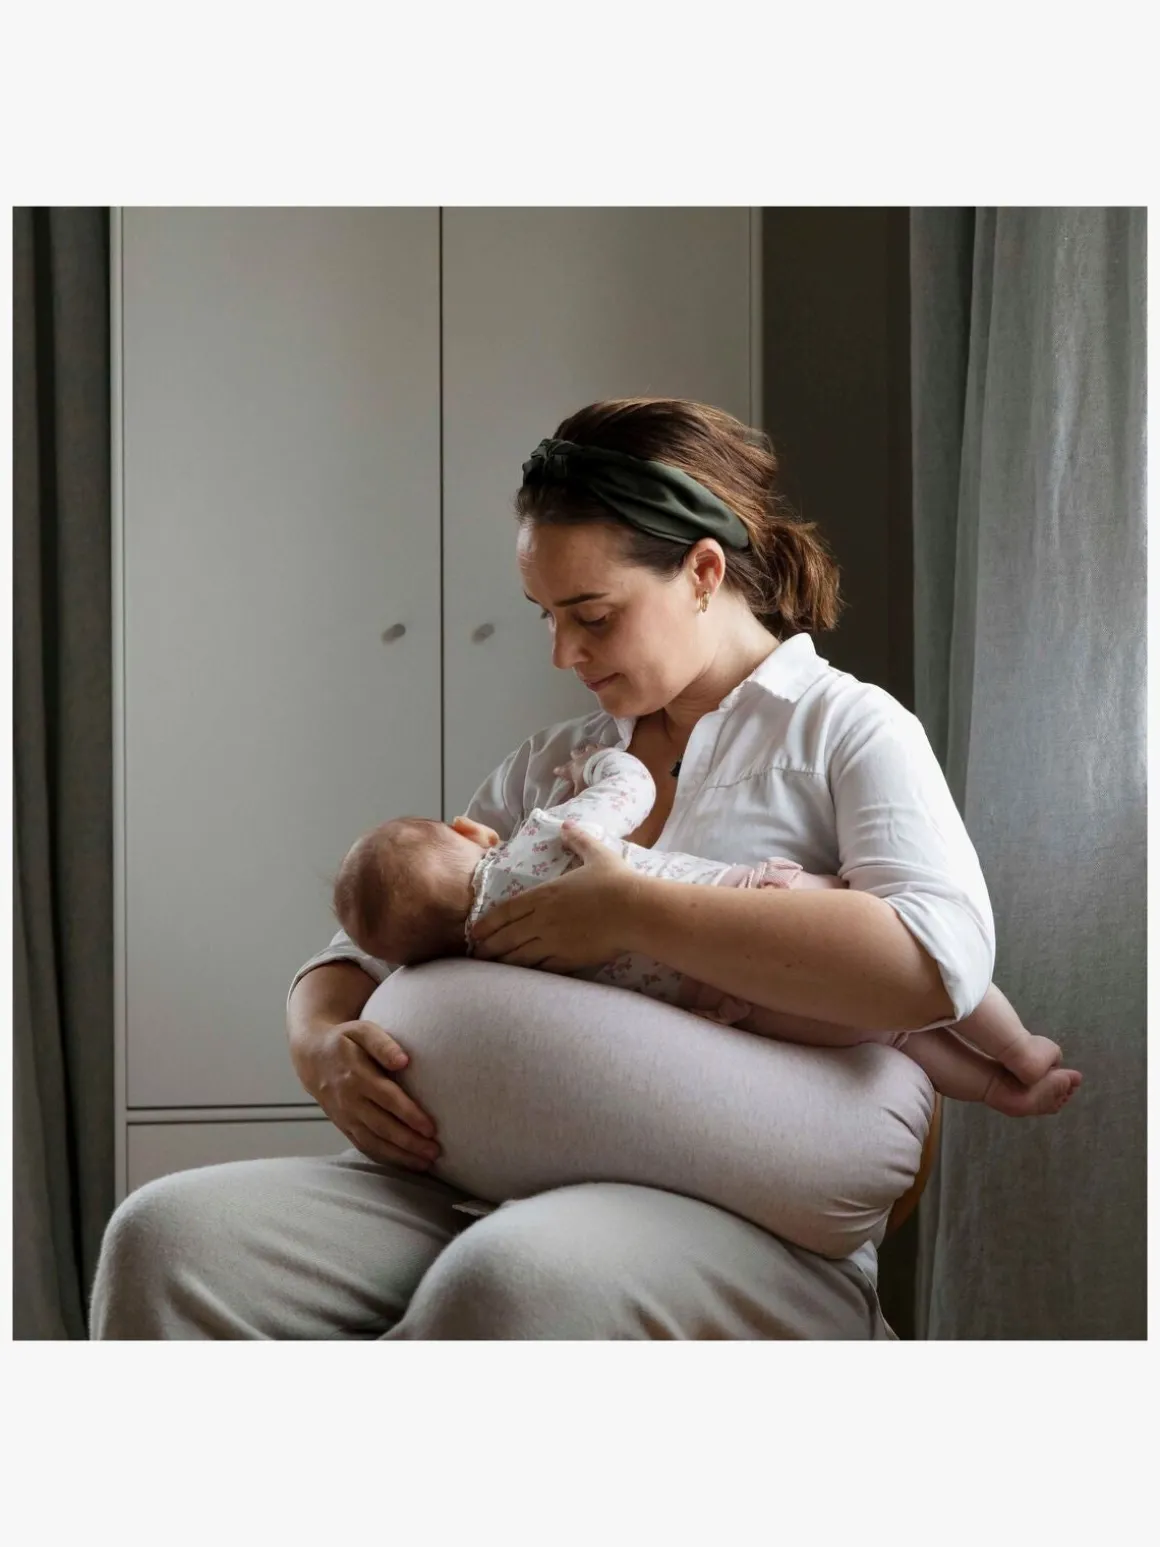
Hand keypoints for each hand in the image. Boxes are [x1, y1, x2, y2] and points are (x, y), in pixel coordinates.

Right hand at [296, 1018, 441, 1171]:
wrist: (311, 1057)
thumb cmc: (345, 1041)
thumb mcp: (361, 1031)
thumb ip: (383, 1044)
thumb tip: (404, 1061)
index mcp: (356, 1076)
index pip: (387, 1099)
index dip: (410, 1115)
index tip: (431, 1128)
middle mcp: (349, 1101)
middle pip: (383, 1126)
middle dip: (409, 1142)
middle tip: (435, 1152)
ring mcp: (345, 1117)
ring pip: (373, 1142)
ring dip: (399, 1156)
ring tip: (425, 1164)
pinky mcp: (343, 1126)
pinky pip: (364, 1146)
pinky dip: (384, 1157)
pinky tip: (404, 1163)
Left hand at [470, 821, 639, 969]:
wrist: (636, 910)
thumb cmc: (617, 881)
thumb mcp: (597, 854)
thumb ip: (578, 840)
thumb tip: (567, 824)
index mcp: (545, 894)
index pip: (506, 910)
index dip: (487, 923)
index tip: (474, 932)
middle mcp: (542, 919)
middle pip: (505, 936)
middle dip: (487, 946)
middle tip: (475, 954)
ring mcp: (553, 941)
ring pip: (518, 956)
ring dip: (502, 962)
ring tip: (491, 969)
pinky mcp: (568, 959)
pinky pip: (540, 968)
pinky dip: (527, 972)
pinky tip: (520, 977)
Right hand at [552, 740, 602, 795]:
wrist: (606, 770)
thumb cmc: (590, 782)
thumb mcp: (581, 791)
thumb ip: (576, 793)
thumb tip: (571, 800)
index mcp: (573, 769)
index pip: (563, 770)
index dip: (559, 771)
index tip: (556, 771)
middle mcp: (580, 758)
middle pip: (574, 753)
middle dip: (574, 755)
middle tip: (575, 757)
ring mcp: (592, 751)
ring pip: (587, 747)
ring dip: (588, 750)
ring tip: (589, 752)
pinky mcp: (602, 748)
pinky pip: (599, 745)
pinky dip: (599, 748)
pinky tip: (601, 749)